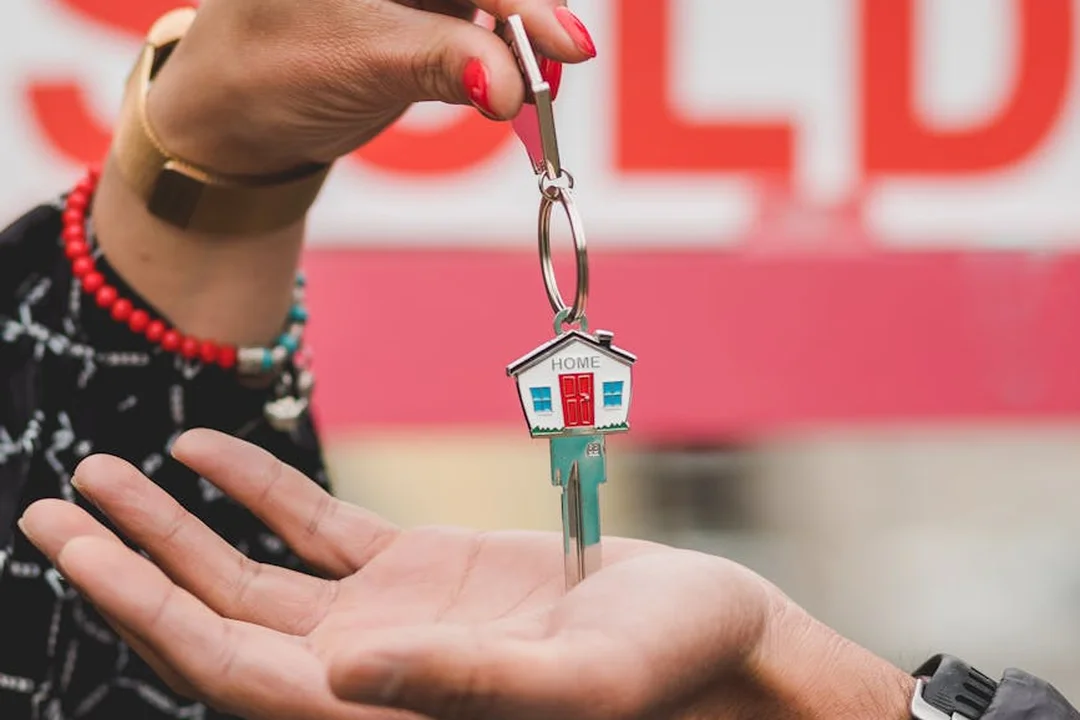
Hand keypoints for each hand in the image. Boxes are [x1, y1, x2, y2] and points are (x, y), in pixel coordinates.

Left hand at [19, 430, 913, 719]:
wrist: (705, 630)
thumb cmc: (661, 668)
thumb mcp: (570, 681)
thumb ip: (455, 684)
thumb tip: (337, 671)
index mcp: (384, 714)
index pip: (230, 670)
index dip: (144, 611)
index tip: (75, 547)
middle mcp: (363, 671)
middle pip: (214, 622)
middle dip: (127, 567)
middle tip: (51, 505)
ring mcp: (384, 619)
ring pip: (250, 575)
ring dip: (174, 527)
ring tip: (100, 474)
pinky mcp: (414, 571)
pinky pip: (314, 529)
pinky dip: (258, 489)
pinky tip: (205, 450)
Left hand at [148, 0, 593, 175]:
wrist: (241, 120)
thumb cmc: (270, 72)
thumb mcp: (361, 61)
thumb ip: (442, 65)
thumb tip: (513, 89)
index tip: (562, 42)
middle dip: (528, 14)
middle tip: (561, 63)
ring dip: (526, 39)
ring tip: (537, 82)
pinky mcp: (427, 15)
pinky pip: (486, 27)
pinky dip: (508, 56)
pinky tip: (512, 82)